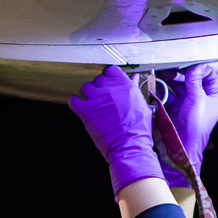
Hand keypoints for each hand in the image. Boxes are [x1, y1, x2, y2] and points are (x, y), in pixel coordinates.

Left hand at [68, 66, 162, 195]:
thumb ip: (135, 89)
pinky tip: (80, 107)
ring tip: (93, 105)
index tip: (109, 83)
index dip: (108, 76)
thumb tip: (133, 78)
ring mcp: (97, 99)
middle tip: (103, 99)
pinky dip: (75, 103)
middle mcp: (110, 89)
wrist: (130, 147)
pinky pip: (74, 101)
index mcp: (125, 86)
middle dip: (100, 88)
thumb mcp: (143, 106)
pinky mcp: (86, 111)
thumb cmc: (139, 130)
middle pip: (98, 79)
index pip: (111, 70)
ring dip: (88, 95)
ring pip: (86, 87)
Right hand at [153, 64, 217, 183]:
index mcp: (215, 96)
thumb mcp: (197, 98)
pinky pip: (170, 93)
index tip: (190, 65)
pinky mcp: (177, 106)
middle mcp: (202, 98)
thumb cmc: (196, 127)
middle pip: (193, 78)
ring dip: (172, 78)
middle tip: (173, 67)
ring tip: (163, 73)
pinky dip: (165, 88)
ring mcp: (189, 102)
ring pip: (180, 84)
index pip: (209, 75)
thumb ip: (194, 80)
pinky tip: (160, 84)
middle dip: (182, 72)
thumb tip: (194, 67)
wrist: (183, 143)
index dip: (200, 69)